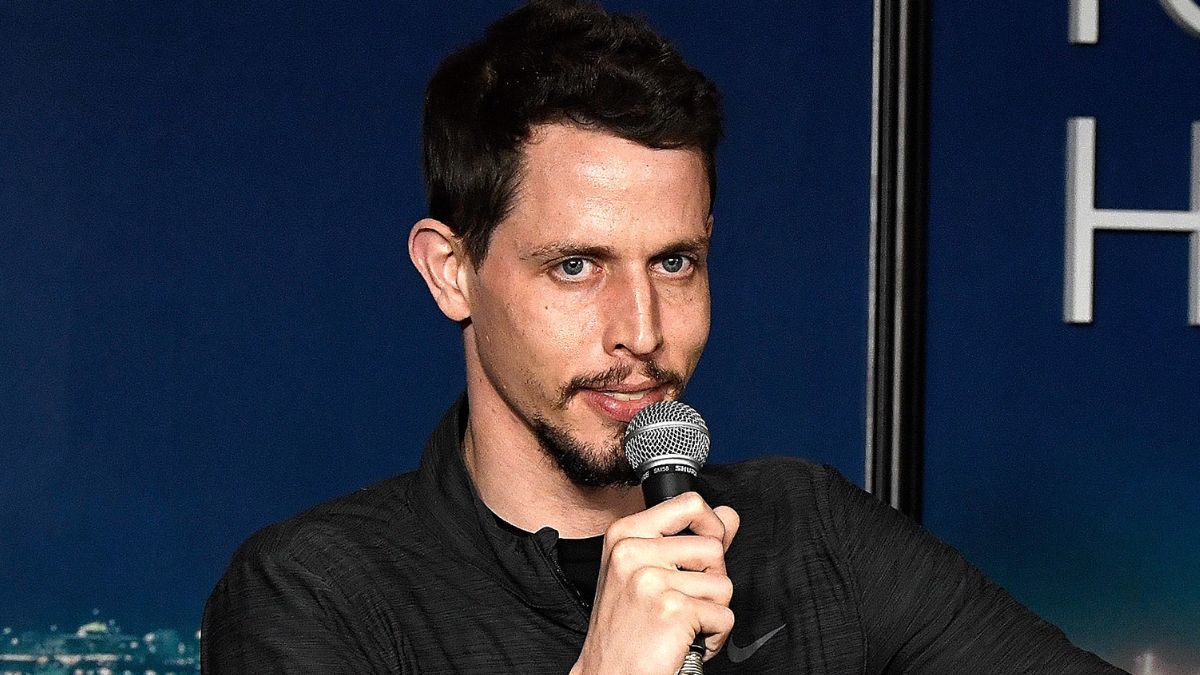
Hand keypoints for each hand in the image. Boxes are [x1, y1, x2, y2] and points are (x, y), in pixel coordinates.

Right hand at [570, 492, 739, 674]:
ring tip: (682, 625)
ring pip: (722, 584)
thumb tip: (729, 515)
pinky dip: (713, 637)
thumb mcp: (645, 573)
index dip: (711, 527)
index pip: (690, 504)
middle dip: (710, 581)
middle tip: (682, 603)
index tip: (702, 554)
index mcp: (625, 534)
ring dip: (712, 612)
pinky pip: (724, 616)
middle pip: (713, 547)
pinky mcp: (672, 611)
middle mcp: (633, 552)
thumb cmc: (625, 629)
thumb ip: (689, 539)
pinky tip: (685, 642)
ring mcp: (651, 580)